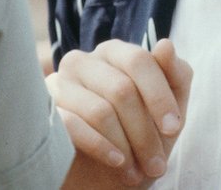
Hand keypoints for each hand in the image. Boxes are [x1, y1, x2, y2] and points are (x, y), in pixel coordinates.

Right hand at [50, 38, 192, 187]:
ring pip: (101, 111)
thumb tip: (165, 44)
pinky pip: (73, 126)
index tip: (172, 128)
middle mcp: (82, 62)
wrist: (102, 178)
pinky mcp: (45, 113)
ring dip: (126, 146)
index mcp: (113, 52)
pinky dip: (101, 147)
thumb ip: (175, 76)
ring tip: (136, 171)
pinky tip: (116, 161)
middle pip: (122, 89)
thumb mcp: (167, 111)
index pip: (138, 61)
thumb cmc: (138, 138)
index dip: (159, 96)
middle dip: (145, 132)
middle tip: (156, 165)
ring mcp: (58, 85)